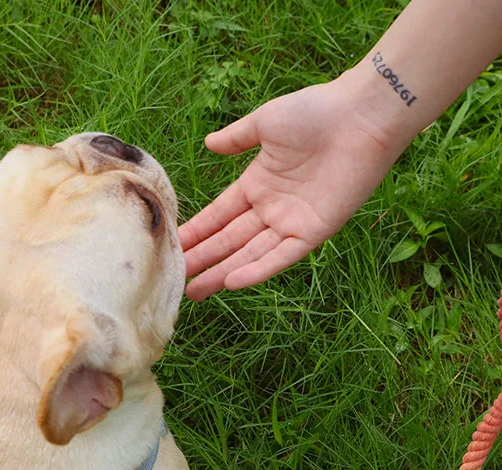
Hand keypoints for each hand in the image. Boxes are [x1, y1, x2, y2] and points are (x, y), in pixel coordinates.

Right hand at [179, 78, 404, 300]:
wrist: (362, 114)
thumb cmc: (316, 110)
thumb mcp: (266, 122)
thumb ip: (236, 137)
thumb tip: (209, 143)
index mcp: (258, 184)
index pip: (219, 215)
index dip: (197, 232)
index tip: (173, 248)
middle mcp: (272, 208)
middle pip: (230, 241)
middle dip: (203, 260)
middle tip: (176, 282)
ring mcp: (292, 222)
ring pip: (249, 254)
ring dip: (222, 273)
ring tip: (195, 292)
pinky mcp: (314, 231)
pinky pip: (281, 256)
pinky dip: (258, 270)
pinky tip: (232, 282)